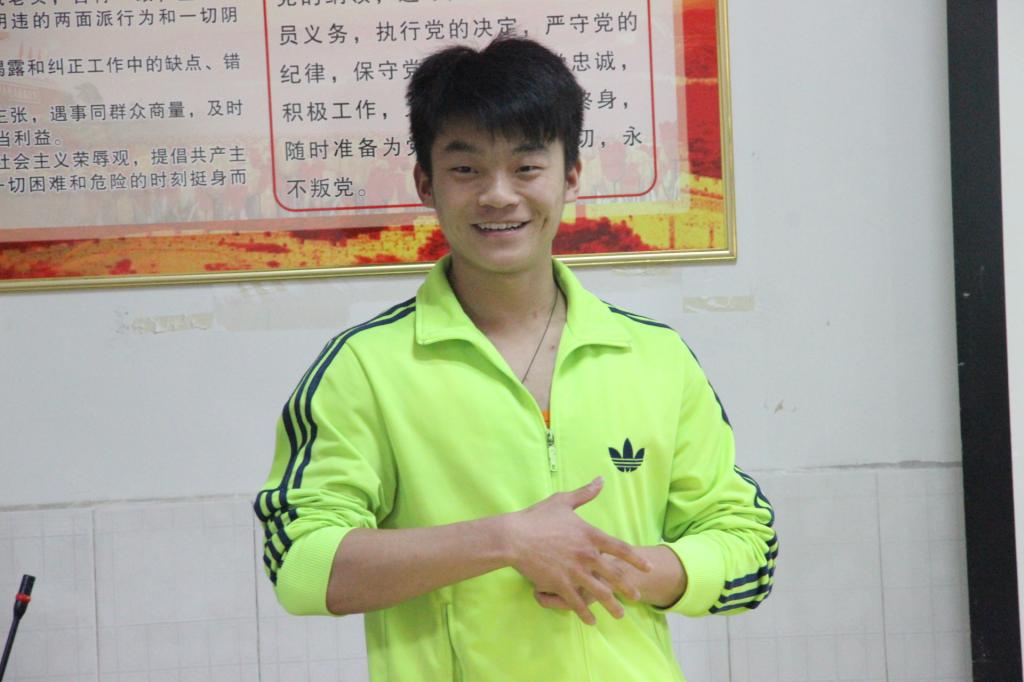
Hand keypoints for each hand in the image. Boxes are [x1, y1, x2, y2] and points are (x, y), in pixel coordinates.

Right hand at [503, 477, 650, 624]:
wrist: (514, 537)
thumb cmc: (537, 517)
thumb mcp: (563, 501)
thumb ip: (585, 493)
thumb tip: (601, 480)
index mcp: (590, 535)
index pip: (620, 549)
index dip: (635, 560)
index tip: (648, 568)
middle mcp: (587, 555)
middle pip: (614, 575)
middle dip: (627, 588)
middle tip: (636, 597)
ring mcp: (574, 571)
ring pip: (599, 593)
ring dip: (611, 606)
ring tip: (620, 615)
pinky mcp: (560, 584)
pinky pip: (577, 602)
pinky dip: (585, 613)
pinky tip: (591, 621)